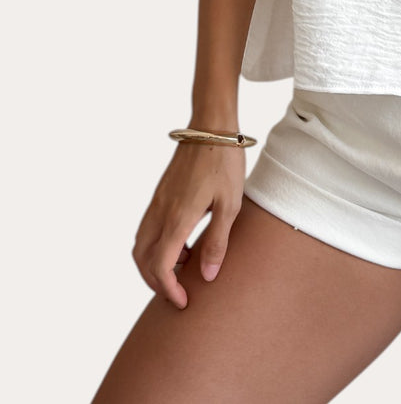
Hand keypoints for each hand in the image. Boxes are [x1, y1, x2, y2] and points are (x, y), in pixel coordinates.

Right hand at [132, 141, 246, 309]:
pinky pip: (147, 230)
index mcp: (177, 218)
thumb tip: (207, 277)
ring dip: (153, 265)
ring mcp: (157, 203)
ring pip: (140, 245)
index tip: (184, 301)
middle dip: (155, 283)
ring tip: (182, 268)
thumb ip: (218, 242)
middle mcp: (160, 213)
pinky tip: (182, 244)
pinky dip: (156, 246)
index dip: (168, 290)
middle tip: (178, 293)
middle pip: (142, 261)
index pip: (160, 266)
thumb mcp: (230, 205)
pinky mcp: (160, 195)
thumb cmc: (225, 164)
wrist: (212, 127)